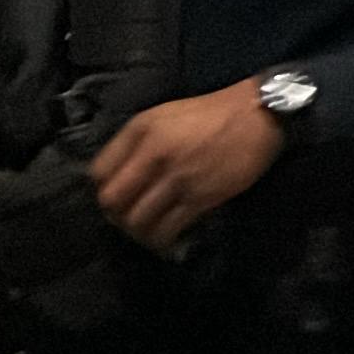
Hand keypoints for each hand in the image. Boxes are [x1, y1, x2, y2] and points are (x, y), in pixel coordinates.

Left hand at [92, 79, 286, 250]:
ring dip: (138, 232)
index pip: (98, 171)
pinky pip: (169, 228)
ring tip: (147, 232)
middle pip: (113, 200)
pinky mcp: (200, 197)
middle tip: (126, 220)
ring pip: (138, 220)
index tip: (114, 197)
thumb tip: (117, 176)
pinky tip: (167, 238)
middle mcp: (153, 154)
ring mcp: (176, 178)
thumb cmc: (209, 115)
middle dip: (115, 216)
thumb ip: (136, 141)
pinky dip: (163, 238)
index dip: (101, 189)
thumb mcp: (164, 115)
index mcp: (140, 130)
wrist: (254, 116)